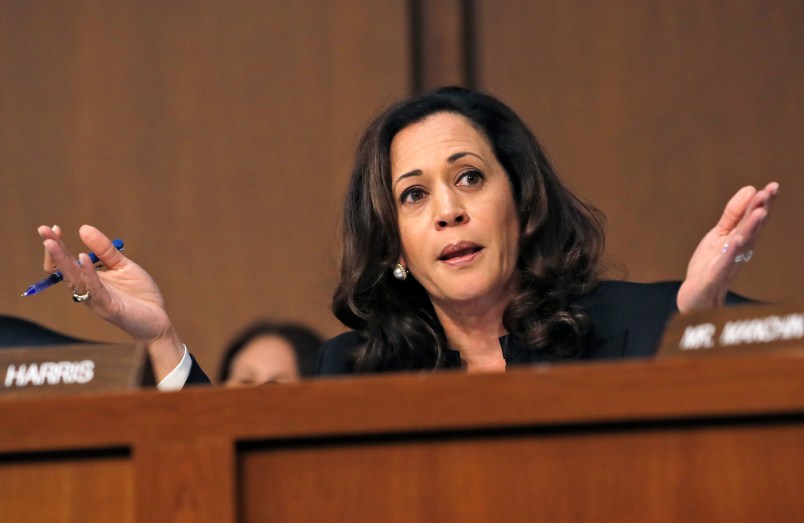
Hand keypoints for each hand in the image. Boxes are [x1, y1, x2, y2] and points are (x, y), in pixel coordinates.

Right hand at [38, 224, 184, 377]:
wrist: (157, 320)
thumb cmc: (140, 294)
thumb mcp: (124, 266)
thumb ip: (105, 250)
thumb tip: (83, 228)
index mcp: (90, 279)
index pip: (68, 261)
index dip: (59, 245)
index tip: (53, 228)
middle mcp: (88, 289)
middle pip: (65, 269)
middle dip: (54, 249)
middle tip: (42, 230)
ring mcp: (96, 299)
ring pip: (74, 279)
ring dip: (62, 260)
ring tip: (52, 243)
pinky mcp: (108, 307)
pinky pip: (95, 289)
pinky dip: (88, 273)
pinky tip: (83, 258)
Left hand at [676, 182, 777, 311]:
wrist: (698, 295)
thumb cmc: (711, 263)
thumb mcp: (720, 234)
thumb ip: (733, 214)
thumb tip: (750, 189)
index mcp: (741, 238)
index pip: (754, 217)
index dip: (763, 202)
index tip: (773, 186)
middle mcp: (740, 249)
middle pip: (752, 227)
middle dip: (762, 209)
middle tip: (770, 191)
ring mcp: (730, 261)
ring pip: (743, 243)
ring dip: (752, 227)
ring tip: (760, 210)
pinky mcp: (717, 273)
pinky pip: (726, 261)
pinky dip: (732, 251)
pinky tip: (736, 240)